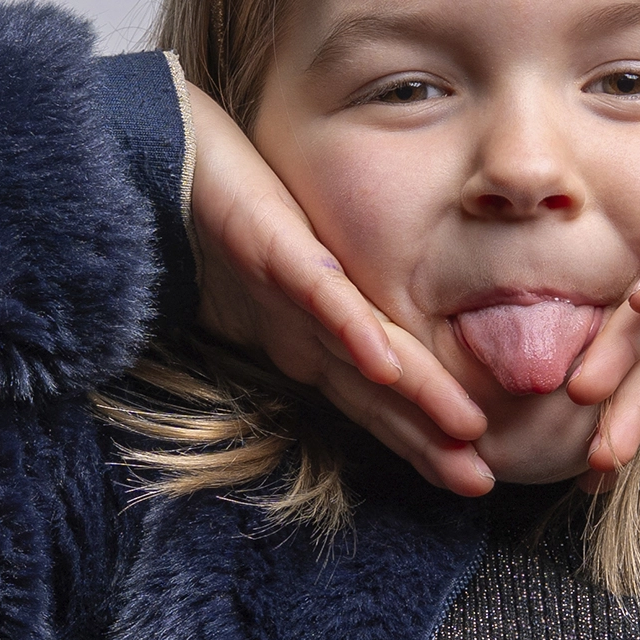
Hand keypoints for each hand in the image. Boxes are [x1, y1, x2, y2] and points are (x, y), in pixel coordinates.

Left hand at [181, 89, 494, 494]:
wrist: (158, 155)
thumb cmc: (219, 206)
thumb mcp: (287, 260)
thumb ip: (327, 300)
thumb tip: (374, 340)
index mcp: (308, 335)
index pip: (378, 394)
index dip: (424, 433)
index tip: (472, 470)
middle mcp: (303, 329)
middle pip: (379, 390)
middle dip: (431, 438)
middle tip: (481, 484)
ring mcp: (287, 297)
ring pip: (361, 356)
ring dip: (412, 399)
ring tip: (461, 436)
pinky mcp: (273, 254)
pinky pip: (320, 295)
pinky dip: (352, 332)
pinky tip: (386, 363)